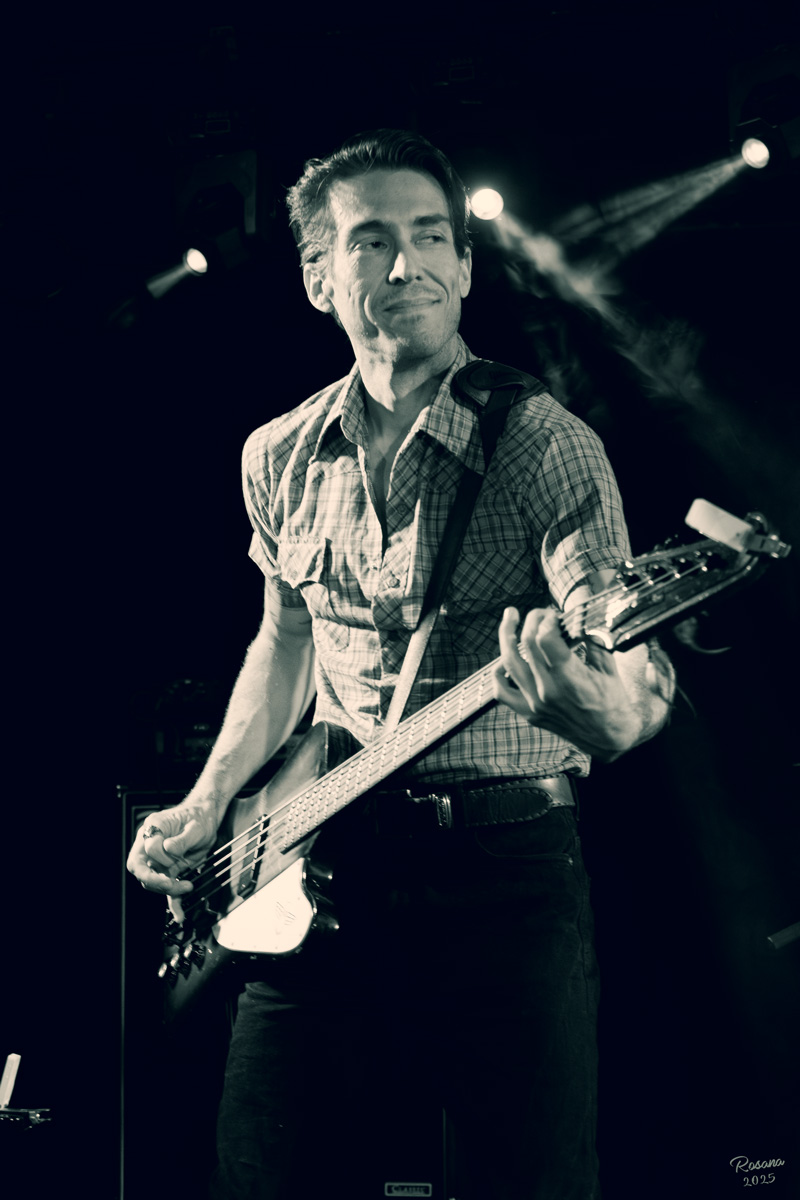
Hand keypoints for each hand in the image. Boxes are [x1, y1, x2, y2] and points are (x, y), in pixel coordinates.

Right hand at [126, 799, 219, 897]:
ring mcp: (159, 859)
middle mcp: (150, 844)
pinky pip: (166, 888)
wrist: (207, 818)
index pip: (148, 849)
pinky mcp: (168, 869)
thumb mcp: (195, 826)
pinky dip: (172, 902)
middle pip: (140, 868)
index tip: (176, 859)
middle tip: (169, 884)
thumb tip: (168, 848)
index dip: (161, 857)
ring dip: (167, 888)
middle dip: (153, 879)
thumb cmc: (198, 817)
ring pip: (152, 881)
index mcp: (154, 828)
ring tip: (186, 887)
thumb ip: (182, 838)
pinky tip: (179, 913)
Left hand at [493, 606, 641, 760]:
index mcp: (570, 678)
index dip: (547, 619)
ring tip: (509, 618)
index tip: (553, 614)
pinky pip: (502, 692)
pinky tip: (504, 660)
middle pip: (526, 644)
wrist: (609, 738)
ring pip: (509, 663)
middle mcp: (548, 691)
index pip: (545, 638)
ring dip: (507, 636)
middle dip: (531, 620)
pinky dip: (498, 673)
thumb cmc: (612, 702)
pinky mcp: (529, 714)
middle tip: (539, 613)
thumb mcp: (608, 666)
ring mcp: (535, 704)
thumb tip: (577, 617)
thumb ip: (592, 639)